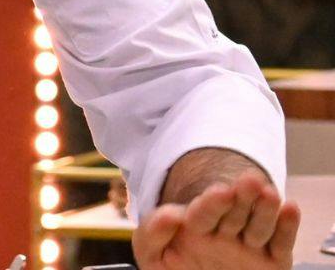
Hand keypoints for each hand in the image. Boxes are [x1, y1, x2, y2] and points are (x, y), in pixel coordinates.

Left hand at [134, 172, 299, 269]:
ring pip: (259, 226)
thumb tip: (169, 215)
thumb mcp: (152, 253)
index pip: (204, 213)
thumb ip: (152, 233)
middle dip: (242, 197)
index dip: (213, 202)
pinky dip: (287, 227)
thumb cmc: (175, 268)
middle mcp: (225, 234)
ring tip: (270, 194)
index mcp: (195, 228)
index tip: (221, 191)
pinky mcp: (273, 261)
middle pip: (235, 213)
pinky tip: (291, 209)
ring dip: (265, 209)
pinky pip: (280, 244)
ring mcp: (249, 247)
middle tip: (250, 181)